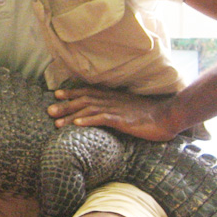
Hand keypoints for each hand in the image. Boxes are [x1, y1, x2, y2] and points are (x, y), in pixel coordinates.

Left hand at [47, 87, 179, 141]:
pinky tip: (77, 125)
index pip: (88, 92)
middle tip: (48, 111)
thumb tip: (105, 113)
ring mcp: (116, 109)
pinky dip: (88, 120)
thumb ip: (116, 108)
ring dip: (71, 115)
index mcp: (113, 97)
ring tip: (56, 122)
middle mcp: (111, 100)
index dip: (72, 93)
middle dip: (65, 105)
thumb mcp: (129, 109)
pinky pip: (102, 119)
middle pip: (84, 100)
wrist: (167, 116)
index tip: (56, 94)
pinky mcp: (122, 120)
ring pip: (88, 110)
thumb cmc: (150, 114)